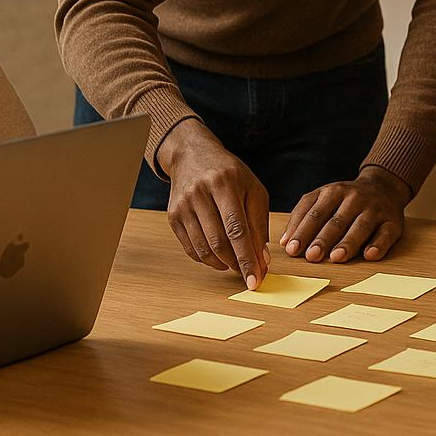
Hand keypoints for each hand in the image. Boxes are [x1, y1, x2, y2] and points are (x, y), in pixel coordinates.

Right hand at [162, 120, 270, 288]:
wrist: (192, 155)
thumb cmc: (229, 173)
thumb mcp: (252, 188)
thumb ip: (259, 222)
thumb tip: (262, 258)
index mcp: (225, 183)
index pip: (237, 229)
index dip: (247, 258)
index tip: (256, 280)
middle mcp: (200, 193)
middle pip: (219, 242)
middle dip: (237, 264)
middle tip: (249, 275)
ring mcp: (183, 205)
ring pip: (204, 249)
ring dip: (223, 264)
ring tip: (236, 264)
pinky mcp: (173, 216)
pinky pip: (191, 248)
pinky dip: (207, 259)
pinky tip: (220, 257)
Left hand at [280, 166, 411, 262]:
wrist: (383, 187)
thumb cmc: (345, 199)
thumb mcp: (322, 198)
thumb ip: (302, 215)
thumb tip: (285, 241)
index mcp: (334, 192)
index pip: (315, 213)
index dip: (303, 231)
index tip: (292, 249)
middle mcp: (355, 198)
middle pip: (337, 221)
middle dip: (323, 239)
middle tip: (312, 256)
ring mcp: (375, 209)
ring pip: (361, 226)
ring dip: (349, 242)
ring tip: (337, 257)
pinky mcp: (393, 222)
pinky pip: (386, 234)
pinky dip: (378, 245)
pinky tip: (369, 255)